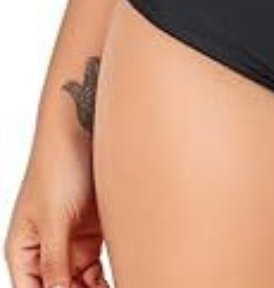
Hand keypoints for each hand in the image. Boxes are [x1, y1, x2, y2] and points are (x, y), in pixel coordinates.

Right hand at [4, 119, 109, 287]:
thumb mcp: (54, 216)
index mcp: (23, 250)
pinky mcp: (92, 233)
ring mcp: (69, 243)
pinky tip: (126, 279)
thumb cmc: (58, 163)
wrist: (82, 125)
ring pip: (81, 285)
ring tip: (124, 286)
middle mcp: (45, 251)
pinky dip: (108, 280)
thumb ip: (54, 260)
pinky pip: (98, 270)